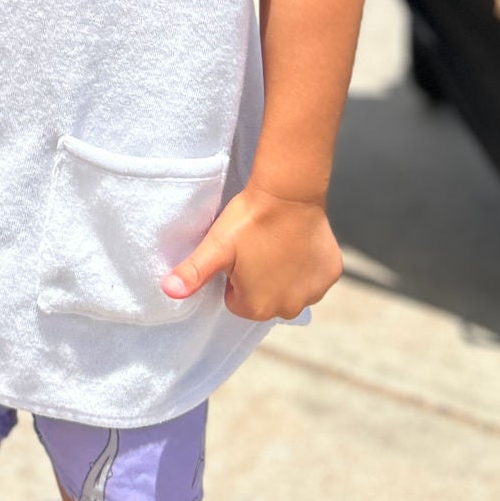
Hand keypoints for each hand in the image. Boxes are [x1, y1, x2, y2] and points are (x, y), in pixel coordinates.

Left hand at [161, 180, 343, 322]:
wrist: (288, 192)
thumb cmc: (249, 220)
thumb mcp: (215, 246)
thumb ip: (192, 273)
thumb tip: (168, 292)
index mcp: (257, 307)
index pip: (237, 301)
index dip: (234, 277)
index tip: (239, 254)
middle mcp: (288, 308)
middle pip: (265, 299)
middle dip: (259, 280)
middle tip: (256, 247)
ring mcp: (314, 293)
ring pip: (290, 289)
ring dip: (283, 274)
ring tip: (276, 243)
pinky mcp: (331, 274)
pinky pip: (312, 277)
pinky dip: (306, 265)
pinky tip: (297, 243)